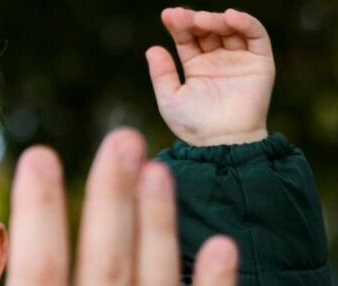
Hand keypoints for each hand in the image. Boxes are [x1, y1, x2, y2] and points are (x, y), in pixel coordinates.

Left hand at [146, 8, 272, 145]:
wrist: (221, 142)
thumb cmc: (193, 125)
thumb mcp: (170, 98)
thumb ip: (161, 74)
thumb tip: (152, 48)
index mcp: (196, 66)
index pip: (187, 38)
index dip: (179, 25)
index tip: (168, 15)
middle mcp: (218, 59)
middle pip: (207, 30)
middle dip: (195, 20)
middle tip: (182, 16)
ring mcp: (239, 59)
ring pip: (230, 29)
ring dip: (216, 19)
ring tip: (201, 19)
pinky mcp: (260, 62)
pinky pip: (255, 36)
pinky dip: (245, 22)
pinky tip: (229, 17)